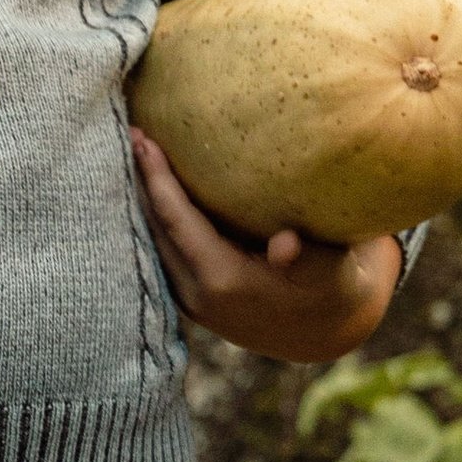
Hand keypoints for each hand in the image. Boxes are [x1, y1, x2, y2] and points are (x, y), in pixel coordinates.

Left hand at [131, 129, 398, 363]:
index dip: (158, 180)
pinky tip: (148, 182)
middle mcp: (196, 294)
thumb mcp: (328, 269)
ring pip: (153, 240)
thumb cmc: (329, 286)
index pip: (177, 222)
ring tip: (135, 149)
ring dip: (142, 197)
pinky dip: (154, 216)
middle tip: (133, 130)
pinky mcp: (187, 298)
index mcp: (224, 281)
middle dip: (141, 180)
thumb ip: (308, 256)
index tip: (145, 140)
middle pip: (155, 228)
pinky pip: (161, 249)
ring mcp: (187, 299)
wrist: (320, 330)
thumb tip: (285, 243)